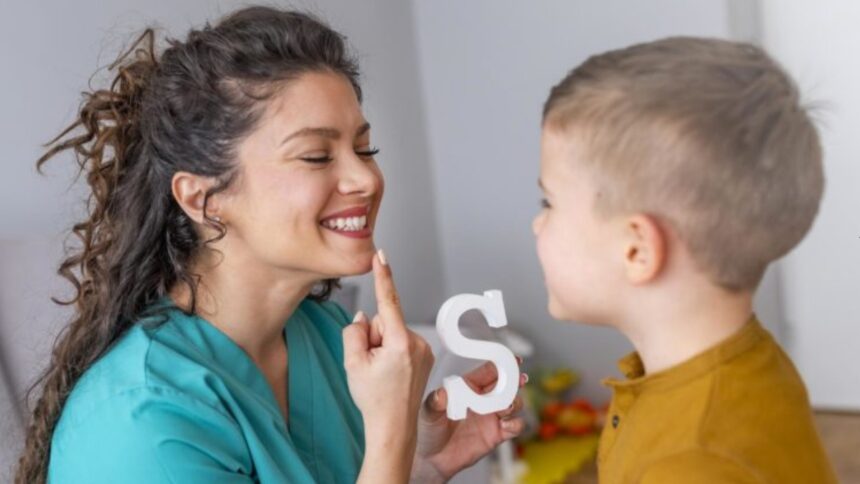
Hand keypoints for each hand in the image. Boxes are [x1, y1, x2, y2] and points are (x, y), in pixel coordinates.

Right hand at [343, 250, 434, 482]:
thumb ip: (354, 333)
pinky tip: (391, 373)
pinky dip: (392, 352)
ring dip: (383, 346)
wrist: (393, 428)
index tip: (381, 255)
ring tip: (382, 373)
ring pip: (393, 332)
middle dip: (374, 336)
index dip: (383, 277)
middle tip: (371, 365)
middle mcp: (417, 343)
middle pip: (385, 321)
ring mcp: (424, 350)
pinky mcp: (426, 356)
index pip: (389, 301)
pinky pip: (401, 342)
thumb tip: (365, 318)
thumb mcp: (353, 363)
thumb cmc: (373, 398)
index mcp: (399, 342)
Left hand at [411, 360, 527, 482]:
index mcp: (468, 387)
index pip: (489, 371)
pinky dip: (515, 424)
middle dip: (515, 381)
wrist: (433, 459)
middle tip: (519, 380)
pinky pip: (515, 426)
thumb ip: (435, 402)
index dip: (502, 364)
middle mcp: (483, 399)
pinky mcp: (497, 434)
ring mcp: (491, 417)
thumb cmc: (429, 430)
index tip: (513, 360)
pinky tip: (505, 425)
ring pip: (514, 403)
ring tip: (505, 407)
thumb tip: (441, 393)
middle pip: (506, 385)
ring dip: (514, 402)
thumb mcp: (428, 413)